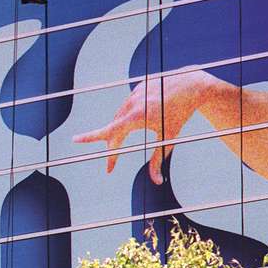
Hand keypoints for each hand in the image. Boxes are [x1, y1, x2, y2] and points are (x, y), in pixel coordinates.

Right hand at [73, 69, 216, 184]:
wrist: (191, 85)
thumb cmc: (180, 114)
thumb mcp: (169, 139)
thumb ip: (158, 161)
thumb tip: (156, 182)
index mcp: (137, 117)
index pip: (109, 130)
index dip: (91, 137)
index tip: (76, 140)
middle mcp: (132, 103)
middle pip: (113, 128)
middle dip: (111, 148)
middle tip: (111, 165)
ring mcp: (134, 93)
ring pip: (119, 116)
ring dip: (118, 132)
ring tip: (120, 145)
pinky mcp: (138, 87)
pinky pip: (127, 106)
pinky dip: (127, 117)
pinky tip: (141, 119)